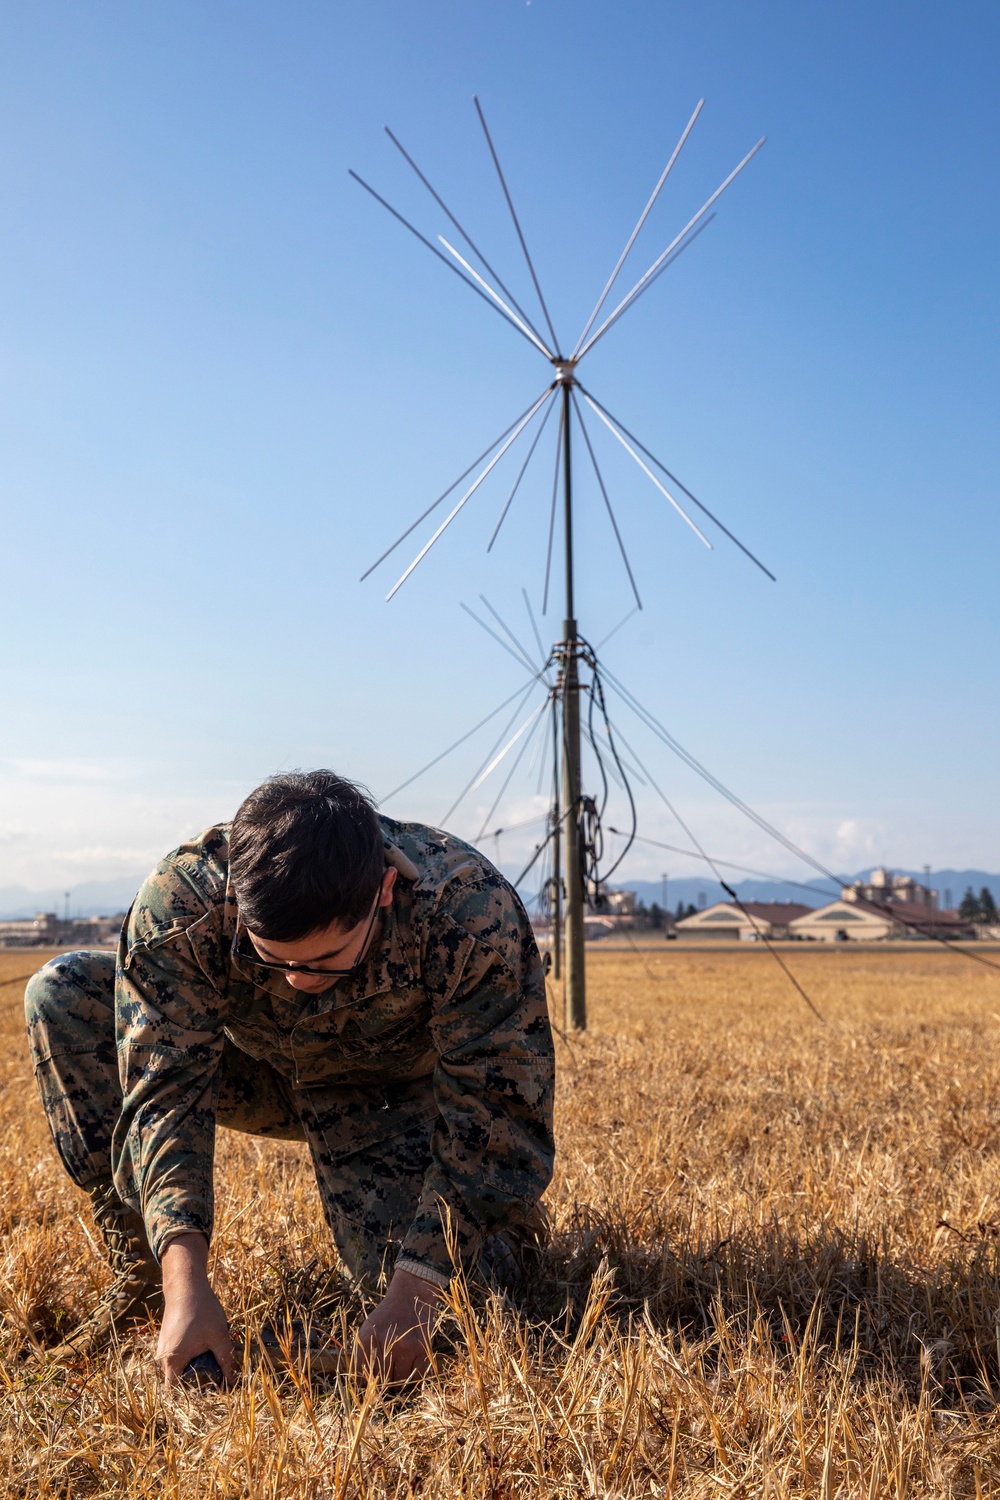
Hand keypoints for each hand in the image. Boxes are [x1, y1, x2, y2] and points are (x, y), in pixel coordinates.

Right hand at [156, 1232, 236, 1389]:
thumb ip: (227, 1359)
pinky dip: (191, 1355)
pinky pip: (178, 1355)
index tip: (210, 1394)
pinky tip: (205, 1344)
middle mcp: (163, 1358)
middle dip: (198, 1380)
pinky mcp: (167, 1339)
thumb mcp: (219, 1336)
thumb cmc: (201, 1310)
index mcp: (172, 1362)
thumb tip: (234, 1380)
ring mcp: (163, 1348)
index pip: (177, 1393)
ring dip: (196, 1366)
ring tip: (213, 1356)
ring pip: (180, 1366)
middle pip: (179, 1380)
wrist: (185, 1284)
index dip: (192, 1397)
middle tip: (218, 1375)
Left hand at [354, 1267, 442, 1384]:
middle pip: (381, 1382)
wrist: (411, 1293)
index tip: (373, 1385)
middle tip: (389, 1377)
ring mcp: (404, 1346)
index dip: (368, 1384)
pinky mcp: (422, 1348)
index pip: (362, 1377)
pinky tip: (412, 1368)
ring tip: (401, 1368)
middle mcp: (384, 1343)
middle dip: (385, 1384)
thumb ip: (363, 1355)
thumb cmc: (388, 1316)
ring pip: (399, 1381)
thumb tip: (364, 1385)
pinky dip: (415, 1378)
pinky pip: (417, 1377)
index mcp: (366, 1339)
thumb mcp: (369, 1330)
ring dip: (400, 1380)